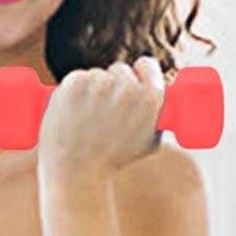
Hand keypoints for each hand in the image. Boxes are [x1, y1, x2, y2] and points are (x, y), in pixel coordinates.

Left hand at [36, 56, 165, 186]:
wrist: (77, 171)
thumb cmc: (113, 160)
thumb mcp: (149, 141)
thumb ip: (156, 116)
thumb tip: (162, 102)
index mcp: (150, 97)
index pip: (147, 65)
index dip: (140, 72)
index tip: (133, 79)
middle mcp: (126, 86)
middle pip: (120, 70)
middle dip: (114, 85)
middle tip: (106, 110)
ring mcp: (98, 82)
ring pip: (97, 76)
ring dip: (93, 90)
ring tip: (87, 119)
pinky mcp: (74, 83)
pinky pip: (77, 78)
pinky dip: (74, 92)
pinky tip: (74, 112)